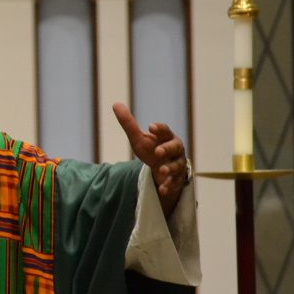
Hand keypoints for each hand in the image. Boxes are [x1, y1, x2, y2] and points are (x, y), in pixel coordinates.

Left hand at [112, 102, 188, 217]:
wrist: (164, 169)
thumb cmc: (152, 149)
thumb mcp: (139, 139)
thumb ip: (129, 124)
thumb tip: (115, 104)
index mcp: (167, 137)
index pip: (165, 131)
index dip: (159, 129)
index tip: (150, 127)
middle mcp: (176, 150)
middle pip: (175, 147)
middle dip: (167, 148)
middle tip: (158, 151)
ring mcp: (177, 165)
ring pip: (177, 166)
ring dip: (170, 168)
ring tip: (161, 169)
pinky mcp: (176, 180)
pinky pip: (174, 183)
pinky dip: (169, 186)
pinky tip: (162, 190)